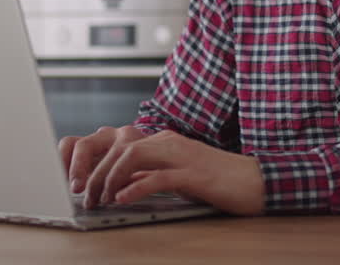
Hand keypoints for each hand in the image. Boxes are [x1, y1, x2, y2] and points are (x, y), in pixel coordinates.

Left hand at [60, 128, 264, 215]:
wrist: (255, 181)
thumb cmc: (218, 181)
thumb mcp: (177, 177)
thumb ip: (151, 177)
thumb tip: (123, 187)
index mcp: (165, 141)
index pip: (121, 145)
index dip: (98, 163)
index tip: (84, 185)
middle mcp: (170, 142)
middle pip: (122, 148)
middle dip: (98, 172)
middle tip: (86, 197)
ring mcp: (183, 156)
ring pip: (134, 156)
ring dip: (111, 178)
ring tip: (100, 199)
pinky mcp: (194, 174)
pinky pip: (159, 176)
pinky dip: (137, 187)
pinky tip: (123, 199)